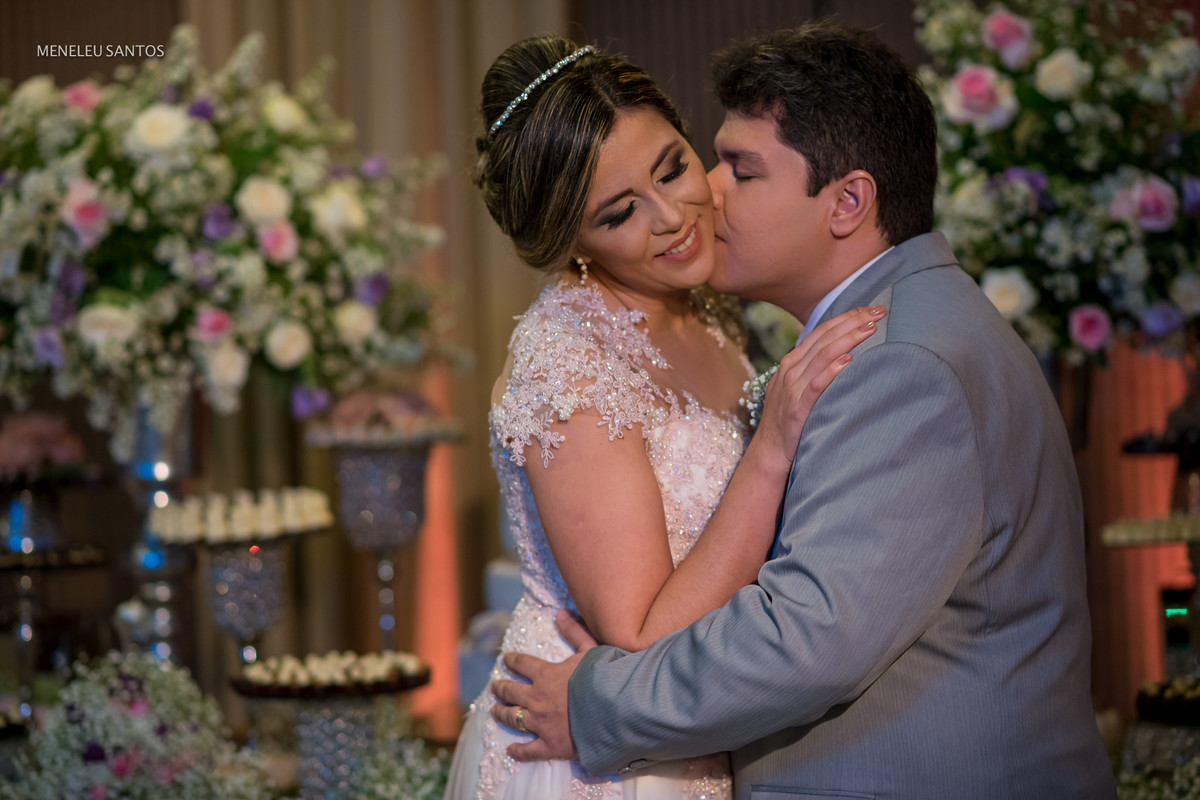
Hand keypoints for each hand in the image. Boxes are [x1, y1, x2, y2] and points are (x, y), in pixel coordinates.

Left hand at [490, 610, 597, 760]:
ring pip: (513, 718)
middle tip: (495, 687)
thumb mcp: (591, 648)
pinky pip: (529, 750)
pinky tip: (510, 750)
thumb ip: (575, 631)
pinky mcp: (549, 745)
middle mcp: (537, 698)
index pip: (522, 664)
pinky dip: (518, 751)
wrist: (616, 710)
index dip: (512, 660)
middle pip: (511, 691)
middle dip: (500, 688)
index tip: (506, 659)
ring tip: (495, 711)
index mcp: (546, 674)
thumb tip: (560, 612)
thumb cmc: (605, 677)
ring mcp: (541, 723)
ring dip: (502, 713)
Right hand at [756, 305, 885, 470]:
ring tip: (870, 328)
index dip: (846, 317)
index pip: (822, 331)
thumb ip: (813, 369)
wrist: (770, 449)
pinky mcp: (797, 406)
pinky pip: (816, 384)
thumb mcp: (796, 386)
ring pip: (823, 355)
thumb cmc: (788, 418)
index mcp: (792, 361)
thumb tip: (840, 354)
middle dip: (853, 321)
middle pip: (825, 337)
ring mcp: (793, 386)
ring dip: (848, 339)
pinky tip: (847, 361)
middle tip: (879, 311)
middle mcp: (792, 369)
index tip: (870, 309)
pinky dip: (831, 371)